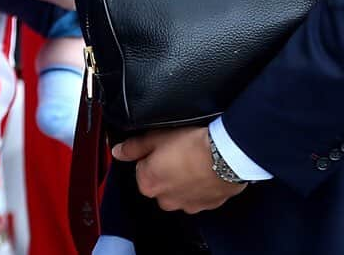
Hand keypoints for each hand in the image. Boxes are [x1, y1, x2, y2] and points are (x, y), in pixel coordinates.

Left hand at [112, 126, 246, 213]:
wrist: (226, 155)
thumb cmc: (191, 143)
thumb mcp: (156, 136)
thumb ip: (133, 147)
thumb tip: (118, 151)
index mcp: (148, 184)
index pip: (140, 169)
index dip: (149, 156)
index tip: (160, 147)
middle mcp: (164, 200)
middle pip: (159, 183)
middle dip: (164, 169)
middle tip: (177, 151)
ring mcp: (186, 206)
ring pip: (177, 191)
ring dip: (181, 179)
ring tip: (192, 160)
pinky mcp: (206, 206)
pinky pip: (196, 195)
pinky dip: (198, 185)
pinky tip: (203, 170)